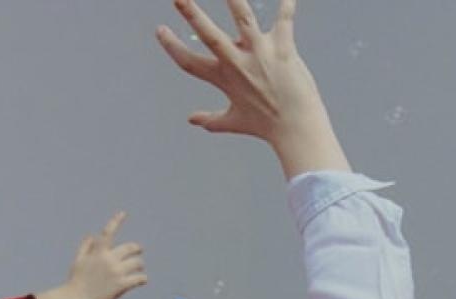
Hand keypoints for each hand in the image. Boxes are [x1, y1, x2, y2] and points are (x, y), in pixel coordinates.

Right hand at [66, 212, 147, 298]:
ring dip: (140, 265)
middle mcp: (109, 259)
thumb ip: (86, 247)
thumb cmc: (76, 281)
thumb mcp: (78, 261)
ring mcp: (116, 272)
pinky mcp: (122, 285)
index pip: (108, 232)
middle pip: (131, 248)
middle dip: (136, 248)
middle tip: (139, 251)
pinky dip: (142, 278)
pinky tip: (142, 280)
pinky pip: (139, 278)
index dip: (116, 221)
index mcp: (98, 252)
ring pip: (137, 263)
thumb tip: (92, 235)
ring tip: (139, 268)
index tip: (123, 213)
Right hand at [156, 0, 349, 177]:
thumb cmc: (266, 126)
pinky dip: (287, 6)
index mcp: (224, 79)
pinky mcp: (283, 49)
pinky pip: (284, 21)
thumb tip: (192, 120)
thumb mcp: (235, 121)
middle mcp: (238, 63)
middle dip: (191, 14)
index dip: (172, 47)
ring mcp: (260, 54)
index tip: (160, 30)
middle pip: (209, 35)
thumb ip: (211, 119)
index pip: (189, 62)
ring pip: (243, 18)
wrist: (296, 129)